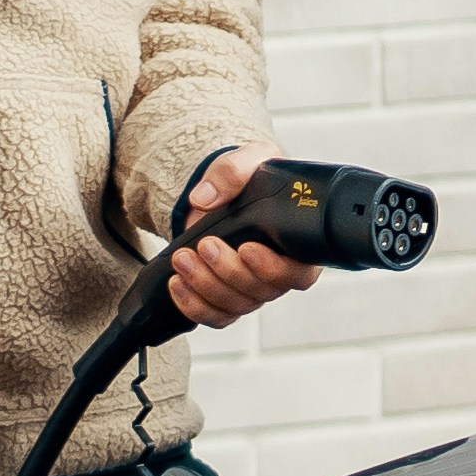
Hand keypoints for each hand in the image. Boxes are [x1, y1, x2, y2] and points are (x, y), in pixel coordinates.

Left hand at [169, 149, 327, 328]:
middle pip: (260, 292)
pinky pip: (215, 314)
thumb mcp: (248, 160)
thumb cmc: (250, 178)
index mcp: (298, 245)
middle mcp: (278, 273)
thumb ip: (233, 171)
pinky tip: (177, 283)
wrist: (225, 192)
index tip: (247, 248)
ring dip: (204, 285)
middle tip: (205, 244)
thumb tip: (205, 197)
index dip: (273, 268)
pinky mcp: (226, 298)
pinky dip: (193, 304)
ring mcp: (252, 289)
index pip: (297, 274)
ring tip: (182, 259)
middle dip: (227, 271)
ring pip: (234, 305)